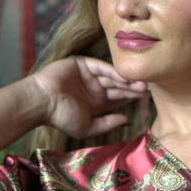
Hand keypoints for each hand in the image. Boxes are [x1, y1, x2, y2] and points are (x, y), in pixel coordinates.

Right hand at [30, 55, 148, 138]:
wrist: (41, 102)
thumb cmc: (61, 118)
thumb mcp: (88, 127)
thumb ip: (108, 123)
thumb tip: (128, 121)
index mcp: (97, 103)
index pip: (119, 98)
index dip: (132, 98)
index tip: (147, 99)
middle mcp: (95, 88)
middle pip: (119, 87)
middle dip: (133, 88)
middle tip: (149, 89)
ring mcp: (89, 75)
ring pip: (112, 77)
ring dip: (126, 80)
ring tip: (140, 84)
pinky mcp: (82, 64)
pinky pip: (100, 67)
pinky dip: (112, 71)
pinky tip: (124, 77)